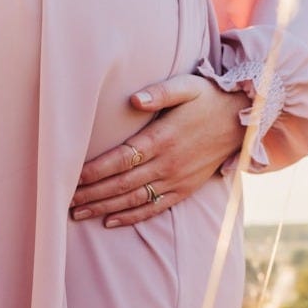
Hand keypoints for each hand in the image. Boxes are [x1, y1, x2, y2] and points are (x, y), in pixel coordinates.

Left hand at [69, 74, 248, 227]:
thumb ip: (160, 92)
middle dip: (92, 194)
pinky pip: (155, 208)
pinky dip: (132, 217)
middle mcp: (168, 164)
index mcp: (163, 139)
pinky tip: (111, 221)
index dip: (95, 170)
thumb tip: (135, 99)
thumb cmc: (208, 98)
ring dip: (105, 208)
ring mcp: (177, 179)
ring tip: (78, 214)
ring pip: (135, 199)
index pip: (121, 159)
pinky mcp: (185, 189)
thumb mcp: (187, 86)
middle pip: (122, 184)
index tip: (72, 177)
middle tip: (64, 201)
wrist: (242, 120)